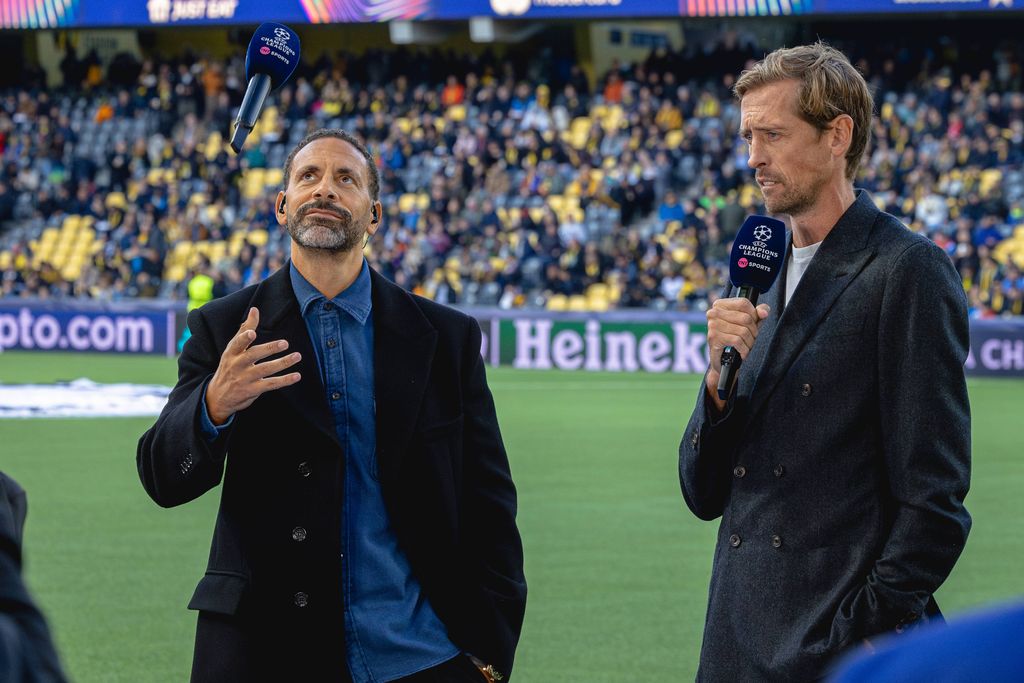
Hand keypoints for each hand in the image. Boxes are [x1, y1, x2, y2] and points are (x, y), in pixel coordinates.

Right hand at [204, 307, 301, 424]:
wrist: (218, 397)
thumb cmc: (229, 366)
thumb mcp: (232, 349)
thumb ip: (244, 330)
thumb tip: (254, 310)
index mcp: (231, 353)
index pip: (236, 344)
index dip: (244, 338)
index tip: (252, 332)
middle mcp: (237, 365)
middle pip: (253, 356)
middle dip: (269, 349)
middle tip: (285, 343)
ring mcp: (245, 379)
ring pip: (265, 370)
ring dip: (282, 363)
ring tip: (297, 356)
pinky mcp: (253, 390)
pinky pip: (271, 384)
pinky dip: (284, 380)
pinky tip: (296, 376)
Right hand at [704, 297, 769, 409]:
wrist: (723, 361)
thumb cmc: (736, 338)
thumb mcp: (750, 323)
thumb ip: (759, 313)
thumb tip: (764, 312)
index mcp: (720, 305)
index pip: (744, 303)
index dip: (754, 315)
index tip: (754, 324)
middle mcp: (713, 313)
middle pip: (745, 318)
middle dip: (753, 331)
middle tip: (751, 339)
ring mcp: (712, 325)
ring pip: (743, 331)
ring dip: (749, 342)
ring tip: (747, 346)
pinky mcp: (714, 338)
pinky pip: (737, 341)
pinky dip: (744, 349)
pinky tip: (742, 353)